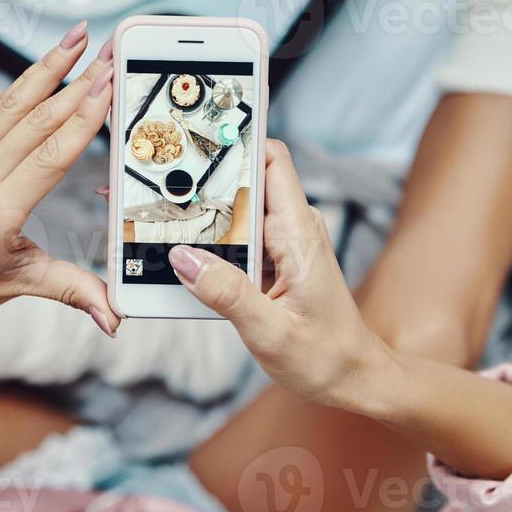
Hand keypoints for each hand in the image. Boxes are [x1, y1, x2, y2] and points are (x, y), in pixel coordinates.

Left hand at [0, 22, 119, 340]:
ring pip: (18, 102)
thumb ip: (71, 291)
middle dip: (79, 81)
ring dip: (51, 65)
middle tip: (111, 51)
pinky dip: (30, 78)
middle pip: (39, 119)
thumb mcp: (15, 287)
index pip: (49, 157)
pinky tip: (51, 60)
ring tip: (80, 35)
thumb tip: (114, 315)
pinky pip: (4, 107)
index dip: (82, 119)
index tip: (107, 86)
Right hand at [168, 140, 381, 406]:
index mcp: (298, 231)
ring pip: (237, 205)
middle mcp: (292, 226)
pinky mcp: (273, 256)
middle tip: (157, 182)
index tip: (198, 133)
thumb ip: (226, 294)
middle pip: (245, 178)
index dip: (238, 138)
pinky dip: (209, 235)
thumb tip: (182, 258)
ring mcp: (282, 239)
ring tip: (159, 214)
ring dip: (201, 209)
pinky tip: (181, 248)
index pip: (271, 159)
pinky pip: (236, 232)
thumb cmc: (326, 358)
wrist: (355, 378)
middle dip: (203, 176)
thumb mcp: (271, 333)